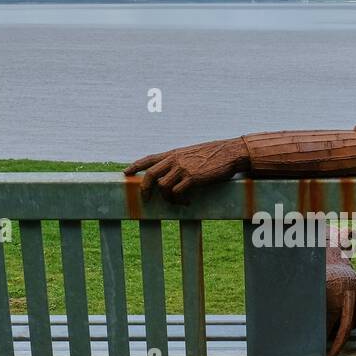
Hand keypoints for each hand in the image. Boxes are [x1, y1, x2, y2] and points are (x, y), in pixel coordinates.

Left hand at [125, 137, 249, 199]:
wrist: (230, 153)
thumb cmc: (214, 155)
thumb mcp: (193, 154)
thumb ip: (181, 161)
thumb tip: (173, 173)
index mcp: (174, 153)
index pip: (149, 158)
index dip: (135, 166)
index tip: (126, 173)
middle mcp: (175, 160)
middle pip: (150, 174)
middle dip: (144, 188)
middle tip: (146, 199)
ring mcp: (183, 168)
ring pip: (162, 186)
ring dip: (167, 198)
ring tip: (178, 202)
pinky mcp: (192, 177)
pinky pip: (177, 193)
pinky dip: (179, 201)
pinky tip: (187, 202)